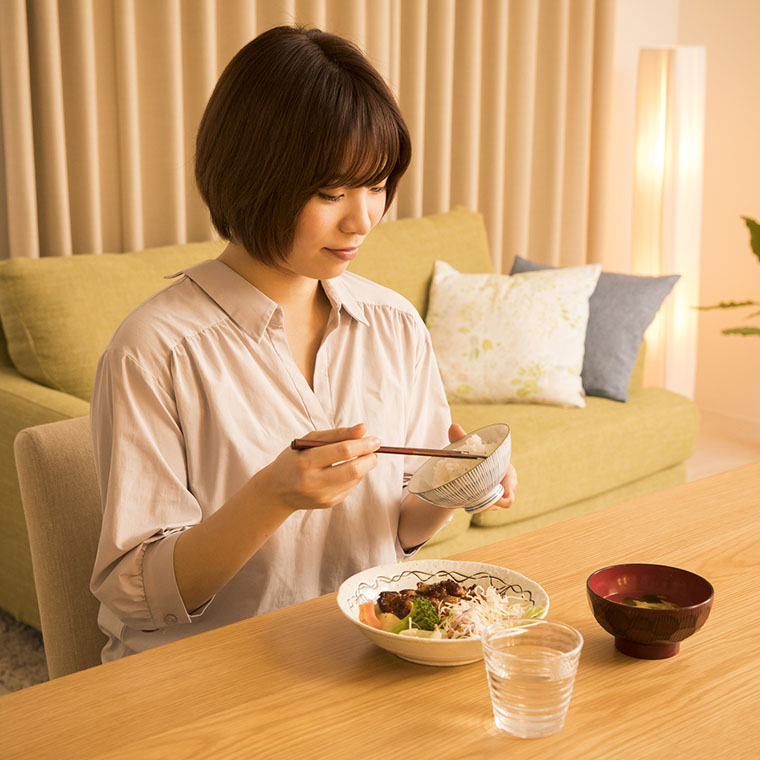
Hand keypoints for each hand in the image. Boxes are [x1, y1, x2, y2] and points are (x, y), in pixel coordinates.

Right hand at [260, 423, 379, 512]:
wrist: (277, 490)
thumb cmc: (294, 459)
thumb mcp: (309, 441)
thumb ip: (337, 434)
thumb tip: (364, 428)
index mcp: (306, 461)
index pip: (342, 451)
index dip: (363, 444)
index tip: (375, 439)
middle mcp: (313, 482)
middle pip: (353, 470)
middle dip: (369, 458)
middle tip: (375, 449)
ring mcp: (322, 496)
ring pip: (355, 479)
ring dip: (364, 466)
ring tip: (361, 457)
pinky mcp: (328, 504)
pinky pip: (350, 487)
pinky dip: (355, 476)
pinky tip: (347, 470)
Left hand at [448, 423, 516, 510]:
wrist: (459, 473)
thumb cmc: (469, 458)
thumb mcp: (466, 450)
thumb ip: (460, 439)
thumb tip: (453, 427)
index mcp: (502, 468)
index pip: (512, 477)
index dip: (510, 484)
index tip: (505, 492)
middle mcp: (502, 484)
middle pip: (507, 498)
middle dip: (497, 501)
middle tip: (484, 501)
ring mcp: (495, 497)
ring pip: (494, 505)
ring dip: (483, 505)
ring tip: (468, 499)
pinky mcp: (487, 505)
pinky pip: (484, 509)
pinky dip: (476, 507)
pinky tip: (465, 502)